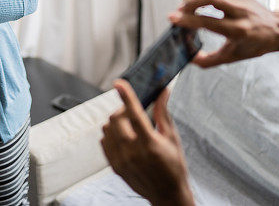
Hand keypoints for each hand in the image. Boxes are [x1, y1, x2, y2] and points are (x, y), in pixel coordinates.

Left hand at [101, 80, 193, 205]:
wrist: (167, 195)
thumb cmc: (174, 166)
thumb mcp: (172, 138)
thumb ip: (163, 113)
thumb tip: (163, 91)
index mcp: (150, 144)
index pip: (134, 114)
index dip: (126, 96)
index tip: (119, 83)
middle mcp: (133, 152)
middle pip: (116, 118)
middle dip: (123, 110)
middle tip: (133, 111)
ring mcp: (122, 161)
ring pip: (107, 128)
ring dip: (116, 122)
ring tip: (129, 126)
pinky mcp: (115, 166)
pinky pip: (104, 141)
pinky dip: (111, 134)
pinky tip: (123, 137)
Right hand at [169, 0, 278, 67]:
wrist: (276, 29)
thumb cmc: (255, 44)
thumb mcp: (232, 56)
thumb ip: (209, 60)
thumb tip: (190, 58)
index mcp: (239, 30)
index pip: (208, 22)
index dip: (188, 19)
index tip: (172, 18)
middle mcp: (240, 12)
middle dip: (190, 2)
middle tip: (179, 10)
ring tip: (181, 0)